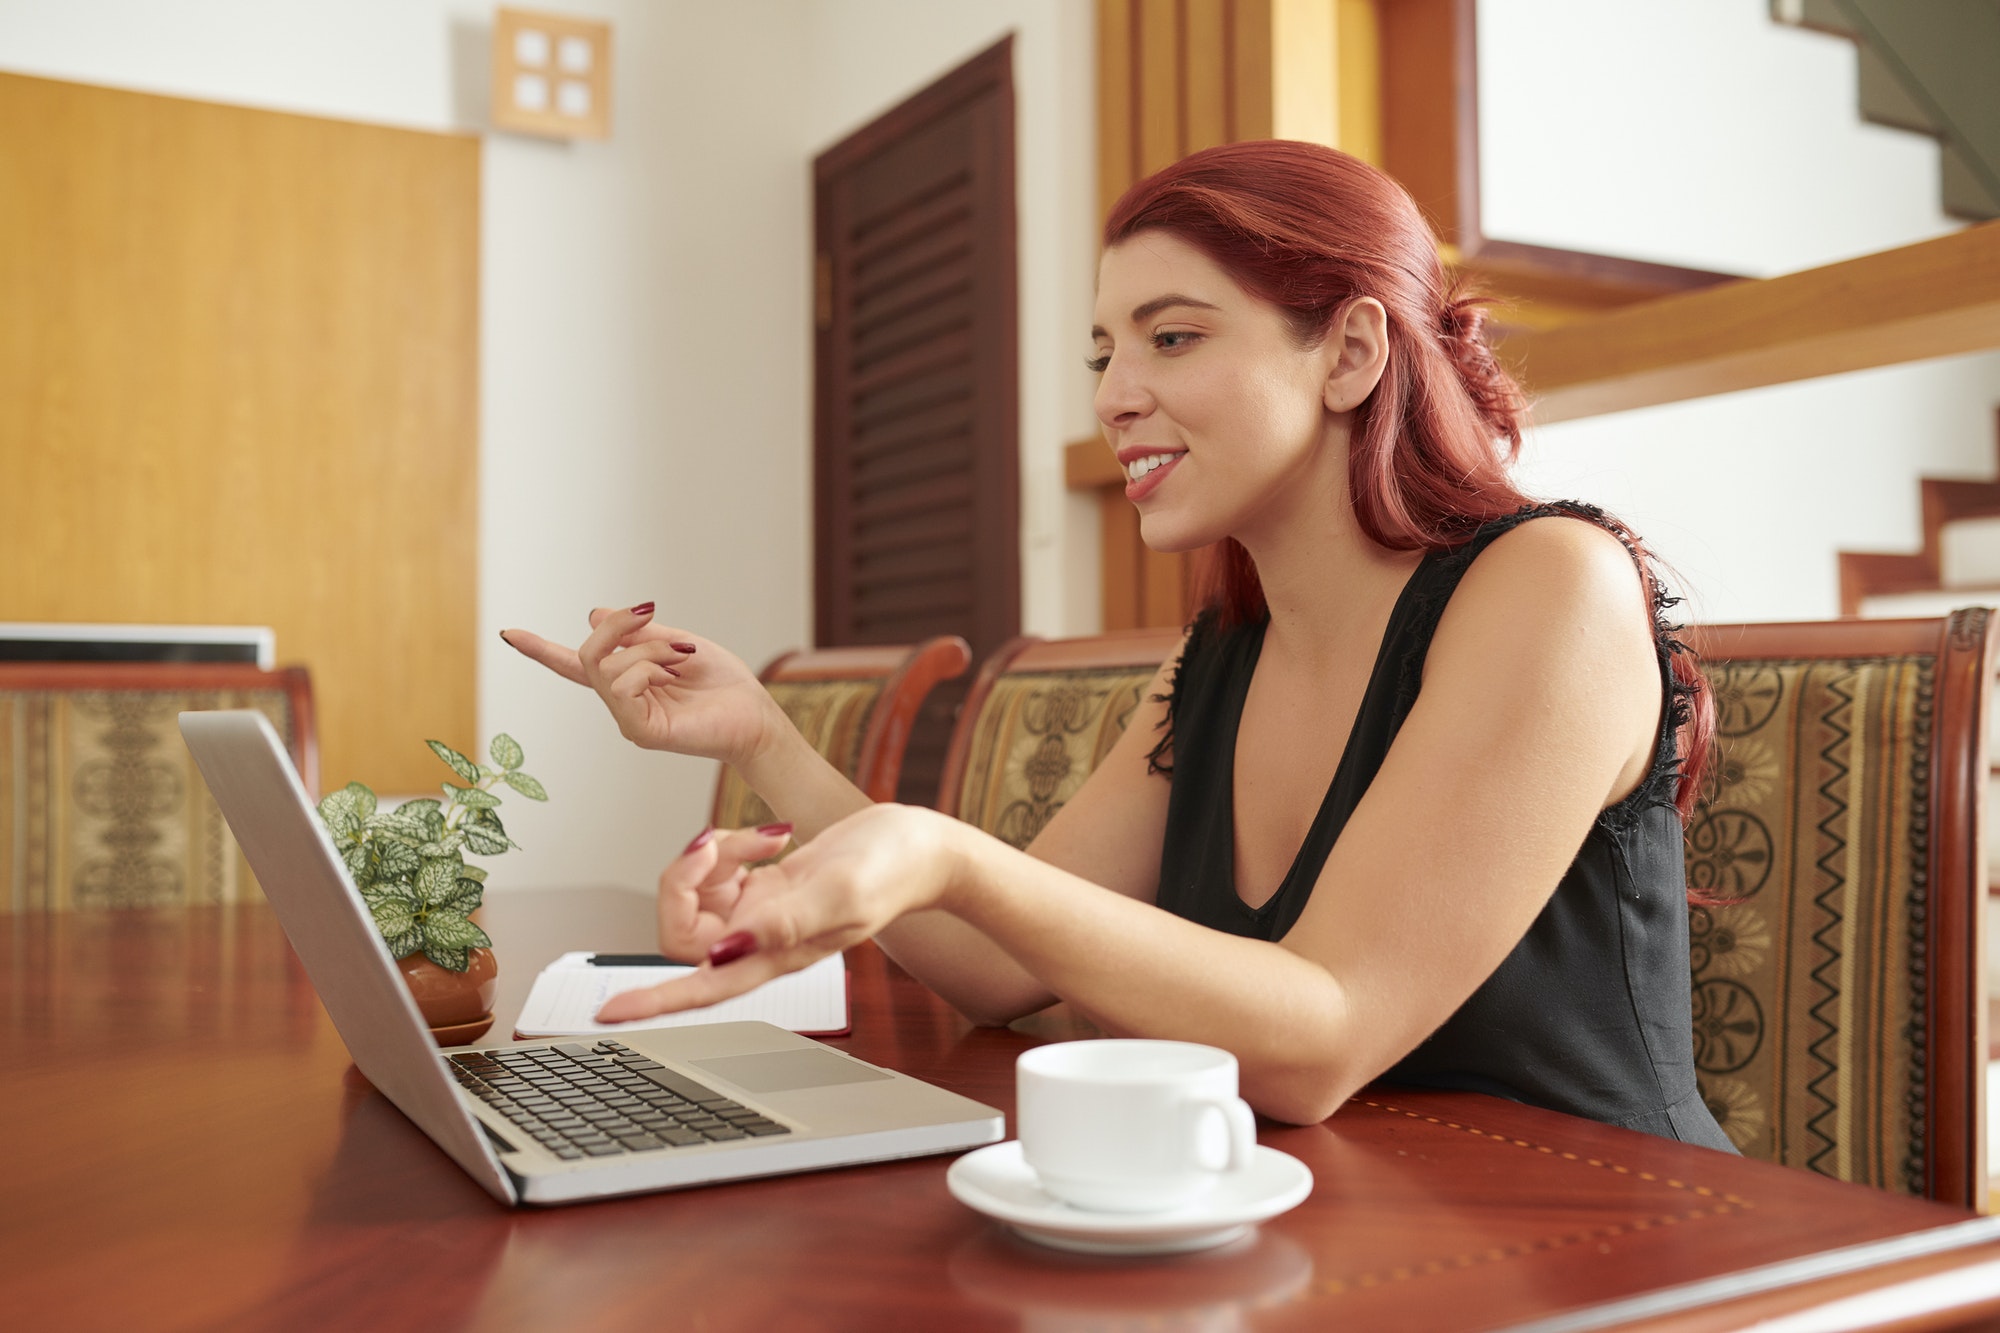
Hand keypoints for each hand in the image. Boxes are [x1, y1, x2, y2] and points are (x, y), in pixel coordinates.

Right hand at [500, 605, 781, 765]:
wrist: (753, 713)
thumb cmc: (721, 683)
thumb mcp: (679, 643)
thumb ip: (638, 634)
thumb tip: (593, 617)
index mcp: (627, 680)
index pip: (575, 664)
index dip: (541, 650)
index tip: (508, 634)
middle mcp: (621, 701)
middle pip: (589, 654)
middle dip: (622, 628)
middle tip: (661, 625)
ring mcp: (628, 719)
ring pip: (605, 666)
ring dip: (647, 648)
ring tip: (681, 656)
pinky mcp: (641, 732)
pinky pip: (620, 686)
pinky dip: (644, 667)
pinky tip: (670, 674)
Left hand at [594, 804, 961, 1021]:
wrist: (917, 848)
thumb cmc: (892, 870)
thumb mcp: (843, 891)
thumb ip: (786, 920)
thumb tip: (726, 948)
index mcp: (777, 953)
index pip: (701, 986)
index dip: (654, 1001)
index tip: (611, 1011)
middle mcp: (761, 941)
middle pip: (683, 933)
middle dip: (683, 882)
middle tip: (713, 846)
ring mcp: (760, 916)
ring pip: (696, 898)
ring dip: (711, 859)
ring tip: (756, 839)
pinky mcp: (764, 889)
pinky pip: (717, 874)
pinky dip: (730, 847)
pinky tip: (769, 839)